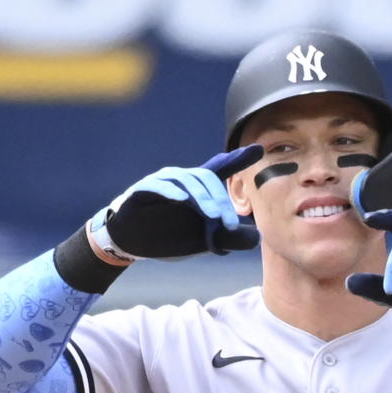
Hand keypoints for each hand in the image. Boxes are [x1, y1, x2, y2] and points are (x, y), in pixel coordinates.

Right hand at [92, 145, 263, 259]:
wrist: (132, 243)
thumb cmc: (170, 236)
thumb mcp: (204, 242)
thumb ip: (230, 239)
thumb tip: (257, 238)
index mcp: (199, 189)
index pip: (221, 169)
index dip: (239, 158)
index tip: (259, 149)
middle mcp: (182, 180)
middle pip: (207, 179)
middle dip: (221, 200)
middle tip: (231, 224)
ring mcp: (162, 183)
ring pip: (186, 181)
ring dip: (202, 198)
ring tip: (213, 215)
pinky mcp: (142, 191)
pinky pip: (157, 186)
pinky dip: (170, 191)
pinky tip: (182, 200)